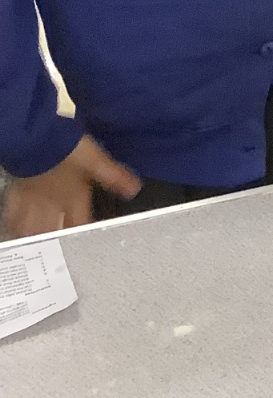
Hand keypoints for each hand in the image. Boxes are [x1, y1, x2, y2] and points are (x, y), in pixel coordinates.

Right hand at [2, 135, 141, 239]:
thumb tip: (134, 190)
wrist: (35, 139)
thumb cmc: (66, 149)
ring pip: (30, 230)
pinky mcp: (16, 194)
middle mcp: (51, 206)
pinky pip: (12, 217)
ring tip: (36, 253)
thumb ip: (113, 175)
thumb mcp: (95, 160)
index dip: (85, 238)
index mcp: (72, 199)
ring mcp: (31, 202)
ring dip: (35, 241)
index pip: (79, 226)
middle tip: (58, 258)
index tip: (89, 248)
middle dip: (56, 247)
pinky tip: (13, 233)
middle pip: (52, 233)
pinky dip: (13, 228)